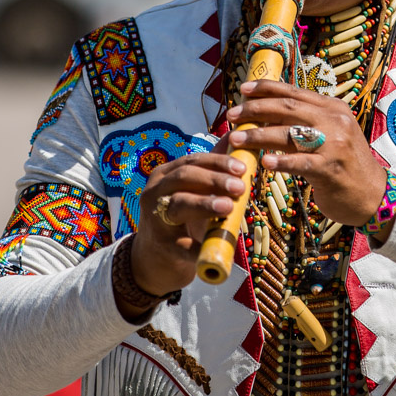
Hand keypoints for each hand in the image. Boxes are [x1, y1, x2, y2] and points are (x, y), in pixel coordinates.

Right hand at [128, 148, 247, 300]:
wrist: (157, 256)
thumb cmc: (182, 216)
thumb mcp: (193, 191)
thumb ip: (212, 169)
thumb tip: (235, 140)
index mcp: (165, 175)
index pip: (192, 161)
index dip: (217, 162)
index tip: (241, 168)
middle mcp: (155, 192)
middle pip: (183, 177)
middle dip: (214, 180)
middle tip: (239, 187)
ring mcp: (155, 218)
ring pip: (178, 204)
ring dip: (205, 204)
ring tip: (227, 207)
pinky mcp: (162, 245)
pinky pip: (183, 244)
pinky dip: (200, 245)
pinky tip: (215, 245)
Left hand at [225, 80, 386, 226]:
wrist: (374, 194)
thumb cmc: (344, 164)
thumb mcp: (332, 133)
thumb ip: (308, 120)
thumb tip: (268, 110)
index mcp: (334, 108)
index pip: (294, 92)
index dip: (266, 88)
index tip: (243, 89)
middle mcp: (336, 121)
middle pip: (288, 109)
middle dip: (256, 109)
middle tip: (232, 115)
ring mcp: (335, 145)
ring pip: (290, 134)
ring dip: (259, 136)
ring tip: (237, 139)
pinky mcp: (331, 169)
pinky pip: (301, 162)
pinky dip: (281, 162)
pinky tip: (264, 163)